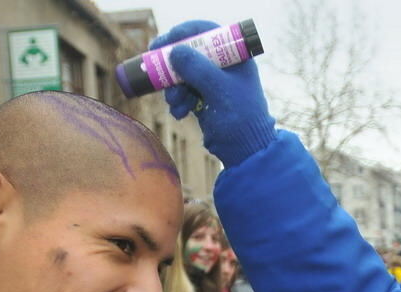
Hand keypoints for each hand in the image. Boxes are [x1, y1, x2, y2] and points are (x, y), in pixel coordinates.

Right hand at [150, 21, 275, 166]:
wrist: (245, 151)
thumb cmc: (240, 118)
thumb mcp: (219, 90)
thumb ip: (197, 69)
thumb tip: (174, 51)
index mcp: (235, 56)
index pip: (206, 32)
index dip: (183, 33)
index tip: (164, 43)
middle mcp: (223, 66)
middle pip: (189, 53)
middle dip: (172, 65)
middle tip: (154, 66)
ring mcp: (212, 83)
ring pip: (183, 74)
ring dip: (173, 87)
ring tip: (175, 102)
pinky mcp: (204, 99)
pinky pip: (183, 93)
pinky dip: (178, 101)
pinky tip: (180, 113)